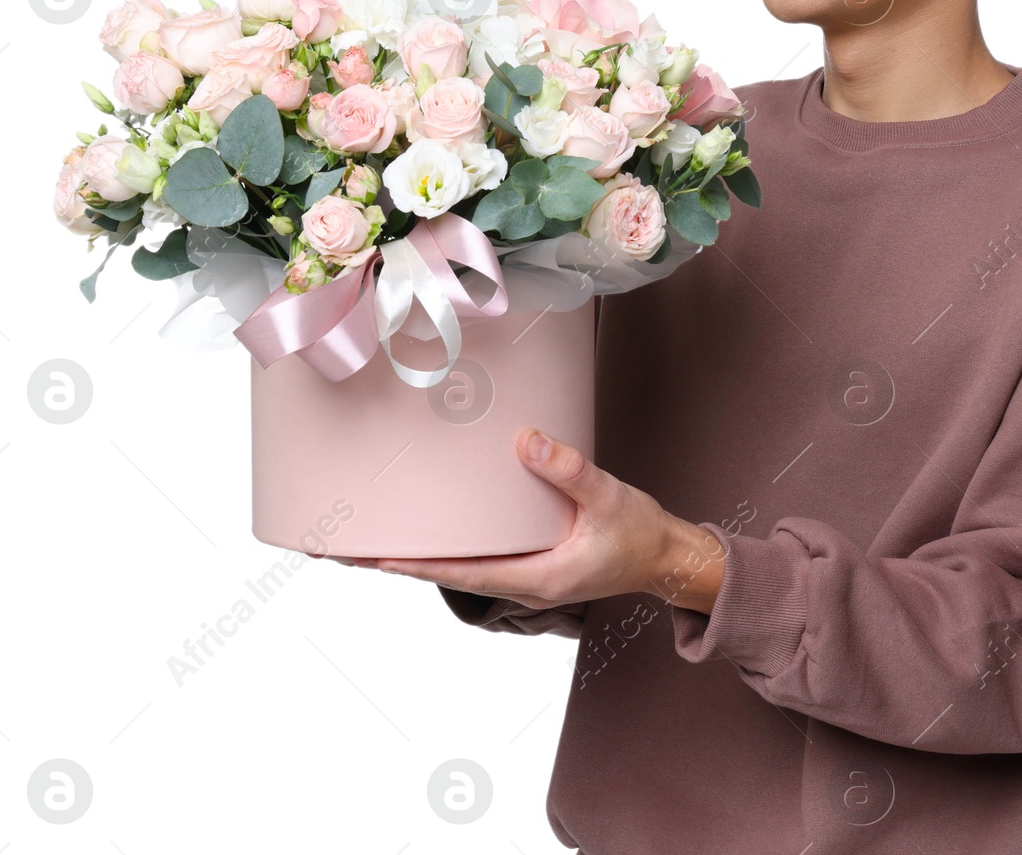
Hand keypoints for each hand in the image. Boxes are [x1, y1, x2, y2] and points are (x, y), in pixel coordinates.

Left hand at [324, 428, 723, 613]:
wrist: (668, 558)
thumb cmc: (641, 536)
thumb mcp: (609, 499)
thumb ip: (569, 471)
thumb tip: (526, 441)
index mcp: (537, 577)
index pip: (463, 573)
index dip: (417, 565)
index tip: (374, 557)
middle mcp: (524, 581)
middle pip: (449, 573)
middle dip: (402, 560)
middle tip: (353, 546)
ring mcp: (527, 573)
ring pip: (463, 565)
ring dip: (424, 553)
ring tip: (380, 536)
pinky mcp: (534, 560)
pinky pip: (483, 554)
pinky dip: (453, 545)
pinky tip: (439, 527)